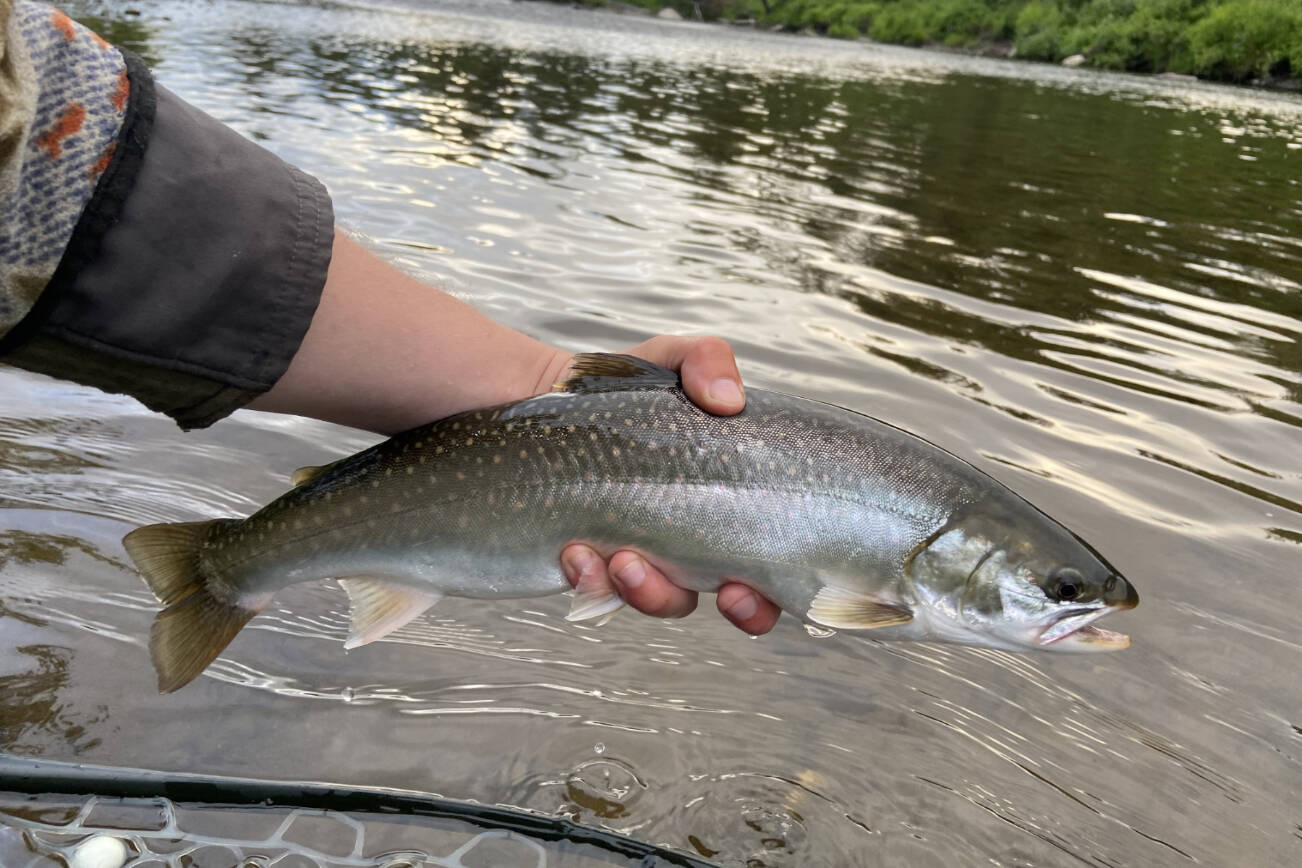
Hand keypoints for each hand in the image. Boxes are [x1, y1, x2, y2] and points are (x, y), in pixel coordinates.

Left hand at [559, 336, 781, 635]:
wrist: (542, 398)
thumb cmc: (622, 387)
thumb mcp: (670, 360)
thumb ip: (706, 360)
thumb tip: (729, 400)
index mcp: (729, 503)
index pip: (771, 566)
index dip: (771, 596)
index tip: (749, 586)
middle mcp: (694, 540)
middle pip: (734, 601)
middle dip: (737, 612)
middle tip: (720, 590)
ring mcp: (643, 556)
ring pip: (664, 601)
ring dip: (650, 592)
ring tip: (622, 557)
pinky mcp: (592, 562)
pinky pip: (599, 592)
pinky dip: (590, 580)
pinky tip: (575, 551)